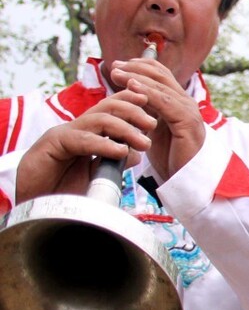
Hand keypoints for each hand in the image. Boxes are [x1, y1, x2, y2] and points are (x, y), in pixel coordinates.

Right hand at [16, 90, 154, 201]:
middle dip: (134, 112)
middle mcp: (77, 129)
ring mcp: (64, 134)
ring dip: (124, 129)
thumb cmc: (62, 191)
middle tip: (154, 124)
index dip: (134, 106)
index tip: (157, 112)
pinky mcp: (51, 144)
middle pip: (108, 108)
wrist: (31, 203)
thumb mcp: (95, 176)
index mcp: (89, 133)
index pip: (114, 111)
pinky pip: (80, 138)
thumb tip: (135, 154)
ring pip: (98, 119)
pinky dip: (102, 144)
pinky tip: (120, 151)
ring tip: (143, 142)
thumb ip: (112, 163)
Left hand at [107, 58, 206, 178]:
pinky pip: (165, 103)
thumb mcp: (152, 128)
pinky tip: (132, 86)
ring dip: (136, 77)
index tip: (117, 66)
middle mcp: (185, 102)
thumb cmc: (169, 156)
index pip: (160, 74)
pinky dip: (148, 92)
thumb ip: (144, 111)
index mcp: (177, 101)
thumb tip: (125, 96)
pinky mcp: (187, 122)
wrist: (186, 179)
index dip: (139, 66)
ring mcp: (188, 110)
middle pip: (160, 75)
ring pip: (161, 86)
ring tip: (117, 73)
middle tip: (113, 66)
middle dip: (135, 68)